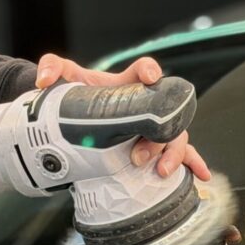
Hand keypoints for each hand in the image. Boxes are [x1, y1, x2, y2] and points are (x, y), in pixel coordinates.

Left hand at [35, 54, 210, 180]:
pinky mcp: (154, 146)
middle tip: (138, 156)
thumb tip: (44, 81)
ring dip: (173, 154)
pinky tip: (200, 177)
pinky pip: (181, 154)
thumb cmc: (75, 94)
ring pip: (176, 137)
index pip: (144, 70)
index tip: (151, 78)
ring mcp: (152, 127)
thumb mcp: (62, 78)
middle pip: (166, 114)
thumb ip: (51, 67)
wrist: (73, 119)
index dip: (151, 71)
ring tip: (160, 172)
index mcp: (128, 82)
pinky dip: (193, 164)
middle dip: (158, 136)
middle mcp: (146, 104)